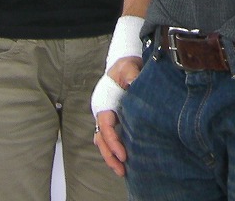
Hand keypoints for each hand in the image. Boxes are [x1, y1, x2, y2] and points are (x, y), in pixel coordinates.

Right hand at [91, 53, 141, 175]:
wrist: (124, 63)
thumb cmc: (125, 66)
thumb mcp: (128, 67)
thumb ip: (130, 75)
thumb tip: (133, 83)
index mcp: (103, 104)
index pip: (105, 127)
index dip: (113, 142)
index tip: (123, 155)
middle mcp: (102, 113)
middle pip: (101, 139)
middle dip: (110, 156)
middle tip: (121, 170)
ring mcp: (107, 117)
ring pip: (104, 141)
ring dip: (111, 156)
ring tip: (122, 171)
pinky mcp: (114, 119)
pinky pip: (111, 138)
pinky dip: (115, 149)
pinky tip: (125, 159)